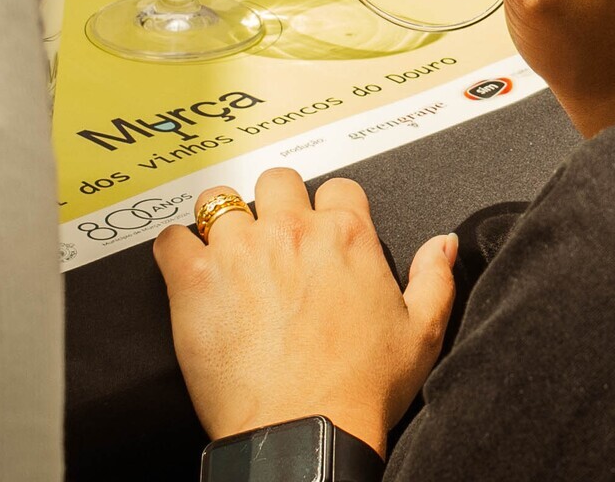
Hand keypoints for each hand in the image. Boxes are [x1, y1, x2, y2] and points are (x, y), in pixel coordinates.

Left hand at [155, 170, 454, 450]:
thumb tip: (442, 243)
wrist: (303, 434)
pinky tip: (188, 270)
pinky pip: (171, 238)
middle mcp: (292, 231)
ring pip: (219, 201)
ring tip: (225, 252)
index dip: (329, 209)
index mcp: (347, 237)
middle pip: (277, 181)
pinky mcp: (194, 280)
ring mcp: (239, 250)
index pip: (337, 186)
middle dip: (275, 204)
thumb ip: (435, 279)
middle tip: (273, 241)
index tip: (321, 233)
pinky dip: (177, 249)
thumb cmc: (358, 392)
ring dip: (222, 221)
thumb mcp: (421, 335)